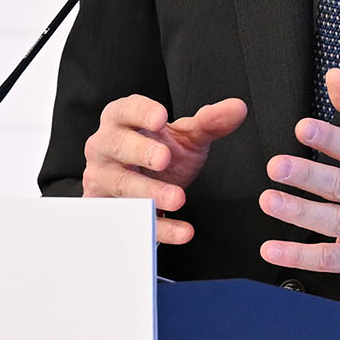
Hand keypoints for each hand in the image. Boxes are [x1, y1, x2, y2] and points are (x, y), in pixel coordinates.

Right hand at [82, 93, 246, 244]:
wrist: (140, 187)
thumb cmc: (157, 151)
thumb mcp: (186, 136)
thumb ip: (210, 122)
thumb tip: (237, 108)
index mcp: (121, 120)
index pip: (125, 109)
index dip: (140, 112)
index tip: (160, 118)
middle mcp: (105, 146)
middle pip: (116, 145)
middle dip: (140, 151)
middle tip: (164, 158)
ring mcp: (102, 179)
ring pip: (121, 184)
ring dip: (149, 192)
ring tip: (178, 198)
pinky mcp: (109, 211)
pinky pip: (132, 221)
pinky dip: (159, 227)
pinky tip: (182, 231)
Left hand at [257, 68, 339, 287]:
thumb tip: (335, 76)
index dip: (330, 138)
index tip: (303, 128)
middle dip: (308, 176)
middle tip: (276, 166)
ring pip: (336, 223)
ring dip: (299, 213)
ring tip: (269, 200)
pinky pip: (331, 260)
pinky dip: (300, 256)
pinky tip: (273, 249)